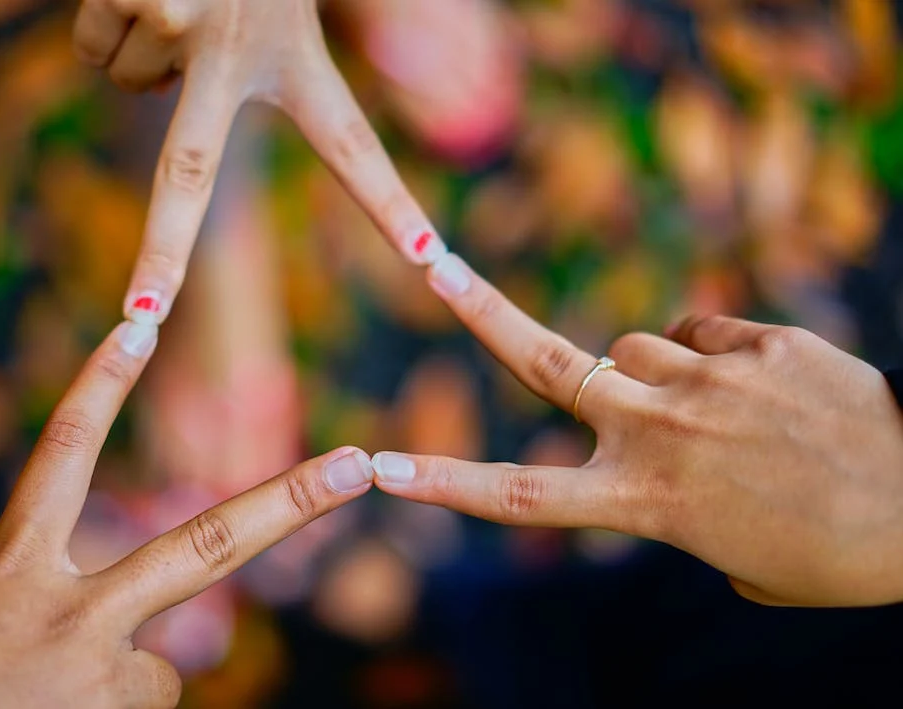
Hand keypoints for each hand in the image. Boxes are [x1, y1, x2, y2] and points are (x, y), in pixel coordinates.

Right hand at [0, 321, 375, 706]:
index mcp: (13, 565)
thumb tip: (135, 635)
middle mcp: (67, 609)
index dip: (102, 384)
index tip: (139, 325)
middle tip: (358, 467)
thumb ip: (49, 594)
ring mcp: (93, 672)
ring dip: (118, 680)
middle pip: (203, 548)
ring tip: (44, 697)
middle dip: (290, 504)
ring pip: (159, 673)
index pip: (64, 451)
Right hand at [72, 0, 445, 324]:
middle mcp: (240, 49)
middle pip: (189, 176)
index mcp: (299, 53)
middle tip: (141, 322)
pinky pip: (92, 47)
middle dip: (160, 257)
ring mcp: (182, 24)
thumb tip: (160, 74)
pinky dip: (101, 19)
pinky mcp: (135, 1)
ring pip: (124, 82)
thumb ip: (265, 46)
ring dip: (134, 45)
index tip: (435, 262)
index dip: (388, 207)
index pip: (353, 145)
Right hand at [372, 253, 902, 606]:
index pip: (522, 498)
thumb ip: (674, 500)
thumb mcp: (733, 558)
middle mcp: (661, 433)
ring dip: (649, 370)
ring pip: (632, 346)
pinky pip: (702, 332)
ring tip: (711, 406)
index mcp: (646, 503)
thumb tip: (663, 437)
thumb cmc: (832, 551)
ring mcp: (709, 381)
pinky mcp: (761, 343)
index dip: (445, 485)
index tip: (381, 472)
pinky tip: (760, 386)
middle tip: (427, 260)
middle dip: (476, 310)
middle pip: (545, 363)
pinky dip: (712, 355)